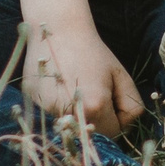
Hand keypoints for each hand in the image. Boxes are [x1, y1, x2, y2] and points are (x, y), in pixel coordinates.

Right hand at [21, 17, 143, 138]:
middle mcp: (70, 114)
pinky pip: (53, 116)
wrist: (59, 31)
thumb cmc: (94, 53)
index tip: (112, 98)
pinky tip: (60, 87)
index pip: (114, 133)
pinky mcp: (33, 105)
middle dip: (99, 120)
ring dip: (77, 115)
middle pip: (92, 134)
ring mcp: (48, 111)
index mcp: (95, 107)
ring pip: (71, 127)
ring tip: (75, 88)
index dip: (118, 118)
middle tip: (95, 93)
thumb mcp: (121, 76)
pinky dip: (59, 108)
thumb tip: (125, 127)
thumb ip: (131, 105)